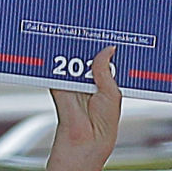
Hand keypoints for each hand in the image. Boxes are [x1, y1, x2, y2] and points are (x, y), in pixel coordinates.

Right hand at [50, 45, 121, 169]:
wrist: (82, 142)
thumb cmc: (102, 127)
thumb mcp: (112, 95)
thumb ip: (105, 71)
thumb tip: (108, 50)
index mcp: (107, 86)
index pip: (108, 61)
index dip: (110, 47)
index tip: (113, 33)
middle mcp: (91, 82)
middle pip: (91, 56)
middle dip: (94, 44)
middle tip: (96, 28)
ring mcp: (75, 83)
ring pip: (75, 58)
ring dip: (78, 48)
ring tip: (83, 33)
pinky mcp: (60, 85)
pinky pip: (58, 66)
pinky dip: (60, 57)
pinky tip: (67, 44)